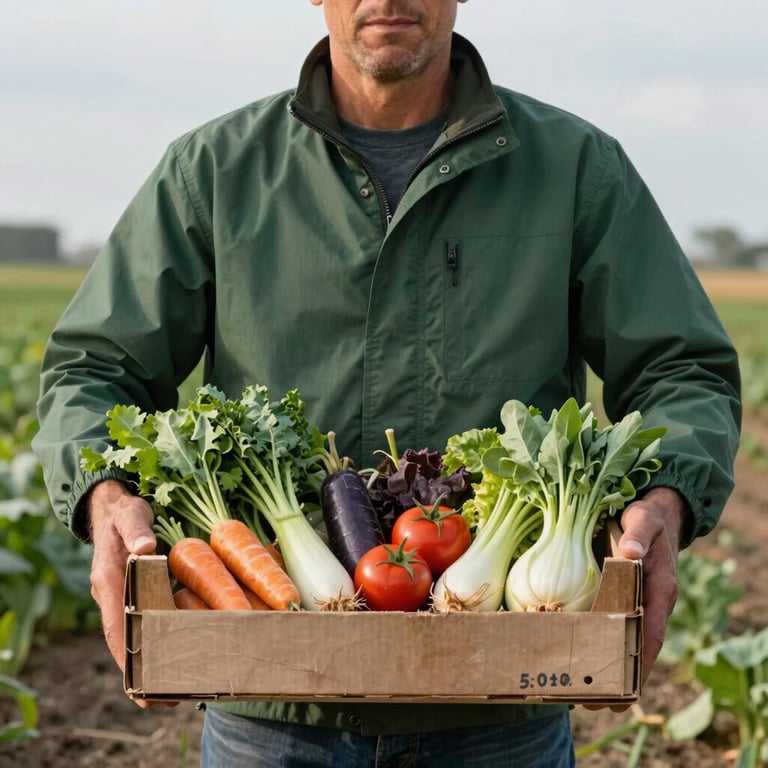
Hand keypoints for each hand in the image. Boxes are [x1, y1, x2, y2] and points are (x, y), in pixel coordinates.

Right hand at [87, 479, 156, 705]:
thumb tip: (145, 548)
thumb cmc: (126, 511)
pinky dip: (154, 640)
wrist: (114, 507)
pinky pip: (140, 622)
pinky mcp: (131, 594)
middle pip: (123, 640)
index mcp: (108, 580)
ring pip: (132, 635)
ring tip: (174, 688)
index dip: (126, 657)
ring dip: (149, 660)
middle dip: (140, 671)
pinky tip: (176, 653)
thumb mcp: (132, 515)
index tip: (139, 685)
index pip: (115, 626)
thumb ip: (137, 529)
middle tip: (163, 699)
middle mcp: (110, 594)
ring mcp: (119, 596)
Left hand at [584, 486, 687, 711]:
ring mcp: (636, 602)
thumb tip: (630, 552)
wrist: (652, 511)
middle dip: (619, 678)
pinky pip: (612, 626)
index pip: (653, 634)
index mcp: (660, 590)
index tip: (626, 689)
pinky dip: (598, 645)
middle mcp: (650, 603)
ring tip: (581, 695)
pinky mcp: (622, 598)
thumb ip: (639, 533)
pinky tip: (576, 656)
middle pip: (637, 648)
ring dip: (606, 667)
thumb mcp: (644, 519)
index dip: (640, 663)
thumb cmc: (647, 516)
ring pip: (623, 642)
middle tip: (594, 704)